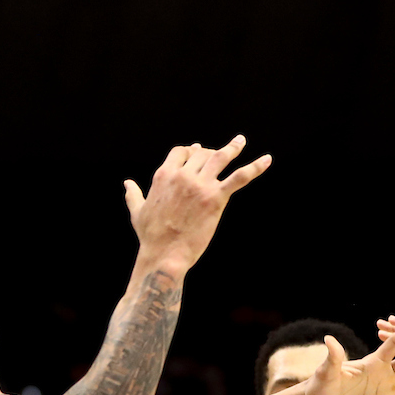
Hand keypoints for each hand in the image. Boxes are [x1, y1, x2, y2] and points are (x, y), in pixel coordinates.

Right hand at [124, 135, 271, 273]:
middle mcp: (182, 175)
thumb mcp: (137, 211)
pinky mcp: (216, 197)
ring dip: (233, 147)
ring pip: (220, 157)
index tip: (197, 150)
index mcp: (163, 175)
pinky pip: (240, 177)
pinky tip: (268, 160)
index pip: (181, 152)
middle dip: (209, 152)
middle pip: (201, 154)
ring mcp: (200, 185)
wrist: (164, 254)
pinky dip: (255, 167)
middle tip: (220, 154)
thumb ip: (133, 195)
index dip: (190, 150)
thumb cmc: (150, 237)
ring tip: (241, 141)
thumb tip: (126, 183)